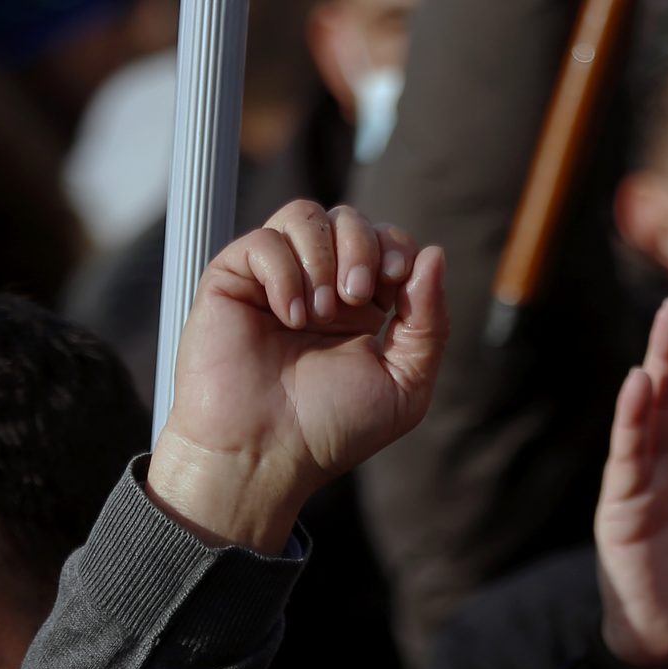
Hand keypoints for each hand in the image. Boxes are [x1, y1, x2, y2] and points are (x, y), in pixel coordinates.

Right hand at [148, 201, 446, 554]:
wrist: (264, 454)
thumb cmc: (330, 430)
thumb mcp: (404, 385)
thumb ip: (430, 324)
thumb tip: (434, 254)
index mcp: (364, 307)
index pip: (387, 241)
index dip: (396, 248)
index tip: (396, 281)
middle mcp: (320, 285)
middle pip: (349, 218)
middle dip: (362, 246)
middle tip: (354, 297)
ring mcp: (275, 279)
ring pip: (305, 214)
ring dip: (323, 255)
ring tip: (318, 312)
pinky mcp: (233, 279)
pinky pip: (263, 240)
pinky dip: (283, 271)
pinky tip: (288, 316)